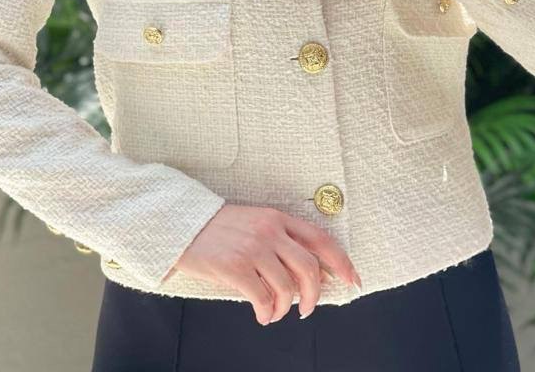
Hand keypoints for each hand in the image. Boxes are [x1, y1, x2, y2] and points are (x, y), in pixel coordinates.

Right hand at [160, 203, 361, 323]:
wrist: (182, 224)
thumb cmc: (219, 229)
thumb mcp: (255, 223)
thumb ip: (280, 241)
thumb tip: (309, 272)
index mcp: (278, 218)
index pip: (321, 240)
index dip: (341, 262)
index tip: (352, 280)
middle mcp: (270, 231)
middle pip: (309, 268)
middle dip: (314, 296)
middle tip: (307, 310)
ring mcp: (253, 248)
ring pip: (287, 288)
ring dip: (284, 309)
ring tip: (274, 313)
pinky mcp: (235, 266)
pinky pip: (262, 298)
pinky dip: (266, 313)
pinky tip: (260, 315)